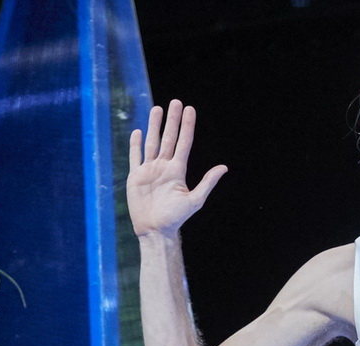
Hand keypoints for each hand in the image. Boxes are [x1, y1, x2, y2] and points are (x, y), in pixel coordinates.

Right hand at [128, 100, 227, 237]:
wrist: (155, 230)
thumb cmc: (175, 218)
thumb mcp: (194, 200)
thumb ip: (207, 182)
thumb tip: (224, 167)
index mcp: (178, 170)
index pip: (184, 142)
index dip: (187, 126)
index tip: (190, 109)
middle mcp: (164, 166)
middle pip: (168, 138)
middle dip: (172, 120)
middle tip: (175, 102)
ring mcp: (149, 170)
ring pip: (152, 142)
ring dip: (154, 126)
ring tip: (156, 109)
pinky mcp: (135, 177)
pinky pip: (135, 157)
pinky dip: (135, 145)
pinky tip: (137, 132)